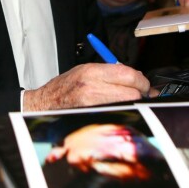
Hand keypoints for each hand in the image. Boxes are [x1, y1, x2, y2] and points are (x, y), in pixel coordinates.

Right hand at [22, 63, 149, 110]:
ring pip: (127, 105)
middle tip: (142, 94)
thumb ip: (112, 73)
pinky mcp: (92, 117)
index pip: (129, 75)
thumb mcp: (87, 70)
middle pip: (132, 92)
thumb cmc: (66, 86)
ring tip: (130, 101)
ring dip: (134, 103)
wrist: (44, 103)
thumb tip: (138, 79)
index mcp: (92, 71)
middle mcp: (92, 87)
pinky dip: (123, 111)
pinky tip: (120, 109)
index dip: (142, 81)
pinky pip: (117, 114)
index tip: (144, 84)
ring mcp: (92, 105)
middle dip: (141, 94)